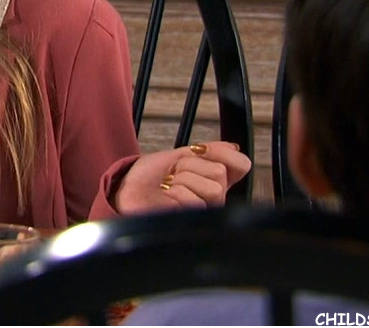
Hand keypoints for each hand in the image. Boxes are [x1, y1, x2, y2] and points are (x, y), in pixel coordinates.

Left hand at [112, 141, 251, 213]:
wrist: (126, 191)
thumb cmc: (147, 178)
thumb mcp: (178, 156)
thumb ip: (207, 152)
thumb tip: (233, 147)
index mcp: (214, 179)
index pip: (241, 165)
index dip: (223, 153)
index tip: (199, 150)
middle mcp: (215, 197)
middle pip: (221, 172)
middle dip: (189, 165)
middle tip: (172, 173)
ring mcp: (206, 210)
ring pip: (213, 187)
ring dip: (183, 180)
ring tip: (169, 187)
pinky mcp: (195, 222)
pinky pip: (197, 200)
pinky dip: (176, 194)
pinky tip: (167, 199)